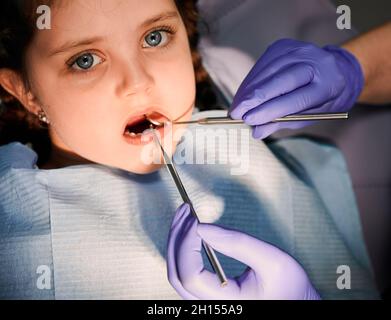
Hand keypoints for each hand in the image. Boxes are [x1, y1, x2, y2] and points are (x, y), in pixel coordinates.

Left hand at [167, 203, 320, 299]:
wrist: (296, 302)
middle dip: (177, 239)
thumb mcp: (272, 260)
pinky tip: (189, 231)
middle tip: (185, 211)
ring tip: (185, 216)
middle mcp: (212, 307)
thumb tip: (202, 227)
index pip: (191, 276)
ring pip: (177, 274)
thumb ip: (238, 243)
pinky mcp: (207, 294)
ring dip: (177, 242)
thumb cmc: (290, 287)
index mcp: (228, 304)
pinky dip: (184, 249)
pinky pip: (185, 272)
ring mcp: (207, 302)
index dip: (187, 246)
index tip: (195, 221)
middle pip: (177, 274)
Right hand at [229, 39, 363, 138]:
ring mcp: (297, 50)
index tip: (248, 120)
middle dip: (253, 99)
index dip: (270, 110)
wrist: (333, 69)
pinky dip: (250, 82)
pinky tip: (242, 95)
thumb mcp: (308, 116)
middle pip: (279, 81)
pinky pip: (261, 65)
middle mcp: (314, 62)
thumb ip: (283, 122)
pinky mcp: (282, 45)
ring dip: (248, 91)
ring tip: (236, 108)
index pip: (295, 99)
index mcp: (328, 84)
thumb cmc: (321, 99)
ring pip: (266, 72)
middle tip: (236, 114)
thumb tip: (256, 132)